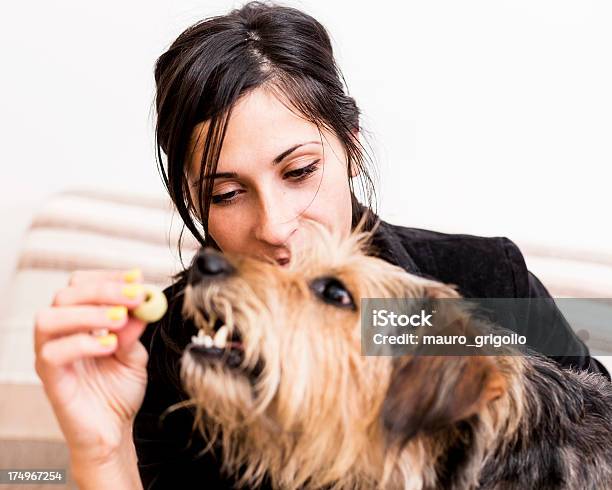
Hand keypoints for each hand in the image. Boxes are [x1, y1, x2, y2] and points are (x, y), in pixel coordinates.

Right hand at [34, 269, 150, 464]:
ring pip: (49, 318)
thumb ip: (134, 331)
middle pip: (65, 295)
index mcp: (79, 322)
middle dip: (103, 290)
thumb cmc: (119, 392)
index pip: (81, 285)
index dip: (108, 277)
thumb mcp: (135, 355)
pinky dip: (82, 343)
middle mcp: (60, 334)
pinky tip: (108, 346)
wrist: (112, 431)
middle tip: (134, 298)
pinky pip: (52, 353)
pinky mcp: (49, 378)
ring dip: (88, 313)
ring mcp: (50, 355)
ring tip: (120, 320)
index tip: (136, 278)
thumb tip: (142, 303)